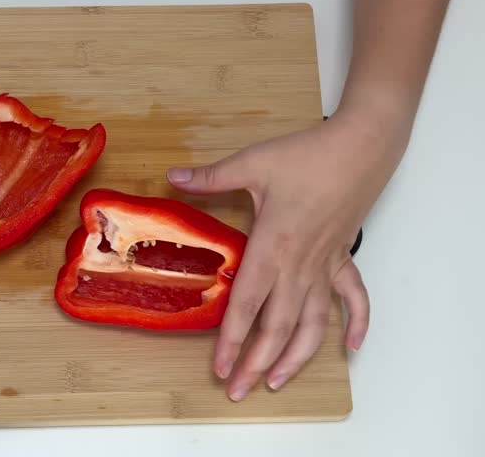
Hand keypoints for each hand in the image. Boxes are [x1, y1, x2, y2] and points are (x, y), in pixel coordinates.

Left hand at [168, 108, 409, 400]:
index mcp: (272, 248)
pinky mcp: (343, 257)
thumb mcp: (252, 163)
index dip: (232, 341)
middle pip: (278, 328)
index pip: (247, 306)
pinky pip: (354, 297)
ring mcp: (325, 265)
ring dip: (296, 357)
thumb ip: (211, 177)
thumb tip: (174, 177)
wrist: (361, 145)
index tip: (220, 368)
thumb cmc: (308, 155)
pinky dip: (357, 323)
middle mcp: (299, 267)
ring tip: (277, 381)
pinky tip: (352, 347)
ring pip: (313, 324)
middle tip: (239, 391)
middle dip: (256, 363)